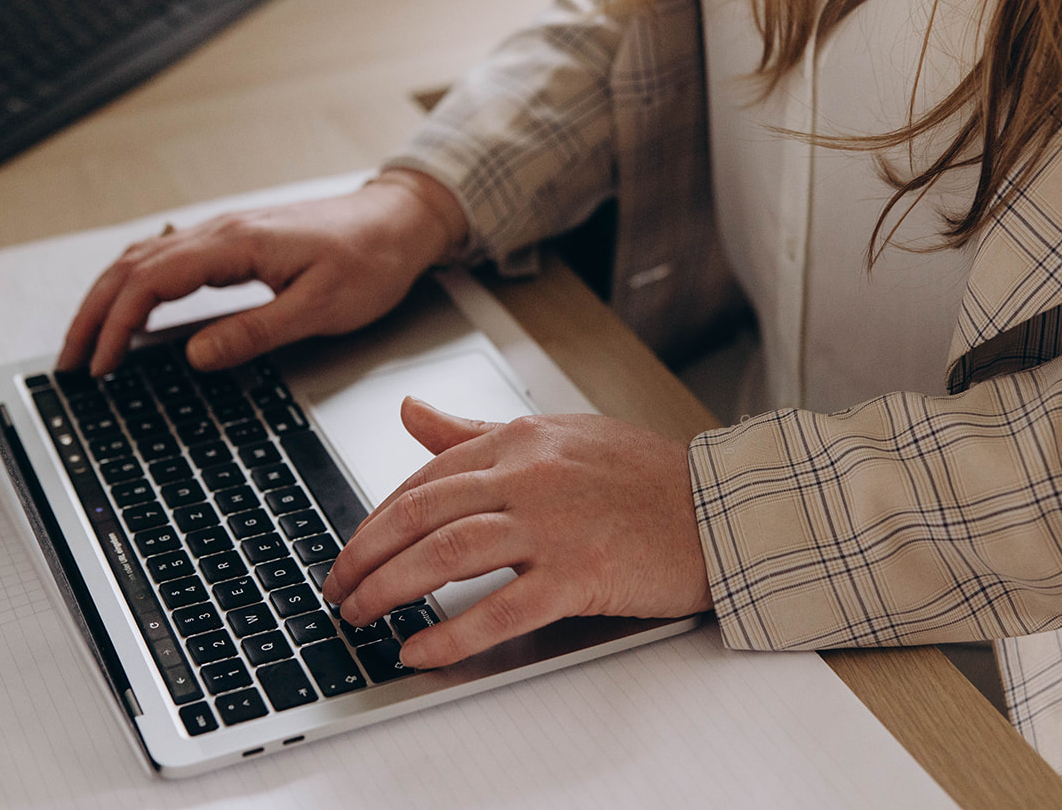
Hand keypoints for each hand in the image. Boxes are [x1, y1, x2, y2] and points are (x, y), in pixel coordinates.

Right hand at [57, 170, 467, 374]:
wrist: (400, 220)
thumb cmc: (371, 259)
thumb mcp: (320, 307)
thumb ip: (255, 331)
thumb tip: (195, 355)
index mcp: (236, 243)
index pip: (150, 282)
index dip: (116, 326)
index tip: (100, 366)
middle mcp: (222, 231)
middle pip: (131, 267)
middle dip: (92, 315)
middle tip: (69, 362)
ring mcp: (225, 232)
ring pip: (143, 259)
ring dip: (107, 299)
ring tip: (87, 342)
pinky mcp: (235, 241)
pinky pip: (167, 257)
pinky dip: (135, 284)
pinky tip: (129, 306)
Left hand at [322, 398, 711, 669]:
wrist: (724, 508)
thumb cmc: (646, 476)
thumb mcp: (557, 434)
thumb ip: (476, 429)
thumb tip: (411, 412)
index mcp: (519, 439)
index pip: (424, 478)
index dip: (376, 519)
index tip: (354, 549)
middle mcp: (528, 475)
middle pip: (419, 514)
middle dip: (364, 556)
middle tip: (337, 589)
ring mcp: (553, 525)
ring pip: (444, 555)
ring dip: (388, 590)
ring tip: (360, 616)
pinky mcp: (579, 573)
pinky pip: (499, 609)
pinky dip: (450, 634)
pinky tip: (419, 650)